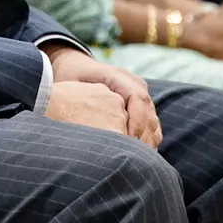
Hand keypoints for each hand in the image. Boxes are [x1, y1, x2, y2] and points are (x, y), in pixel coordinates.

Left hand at [46, 46, 160, 146]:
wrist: (74, 64)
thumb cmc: (70, 77)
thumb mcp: (71, 85)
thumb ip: (82, 100)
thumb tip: (93, 126)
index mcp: (117, 75)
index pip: (138, 97)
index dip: (137, 121)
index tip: (129, 140)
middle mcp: (132, 81)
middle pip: (148, 109)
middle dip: (144, 134)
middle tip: (137, 157)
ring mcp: (138, 91)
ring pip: (152, 117)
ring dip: (148, 138)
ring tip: (139, 159)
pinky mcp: (139, 101)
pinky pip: (150, 120)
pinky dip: (147, 136)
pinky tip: (139, 153)